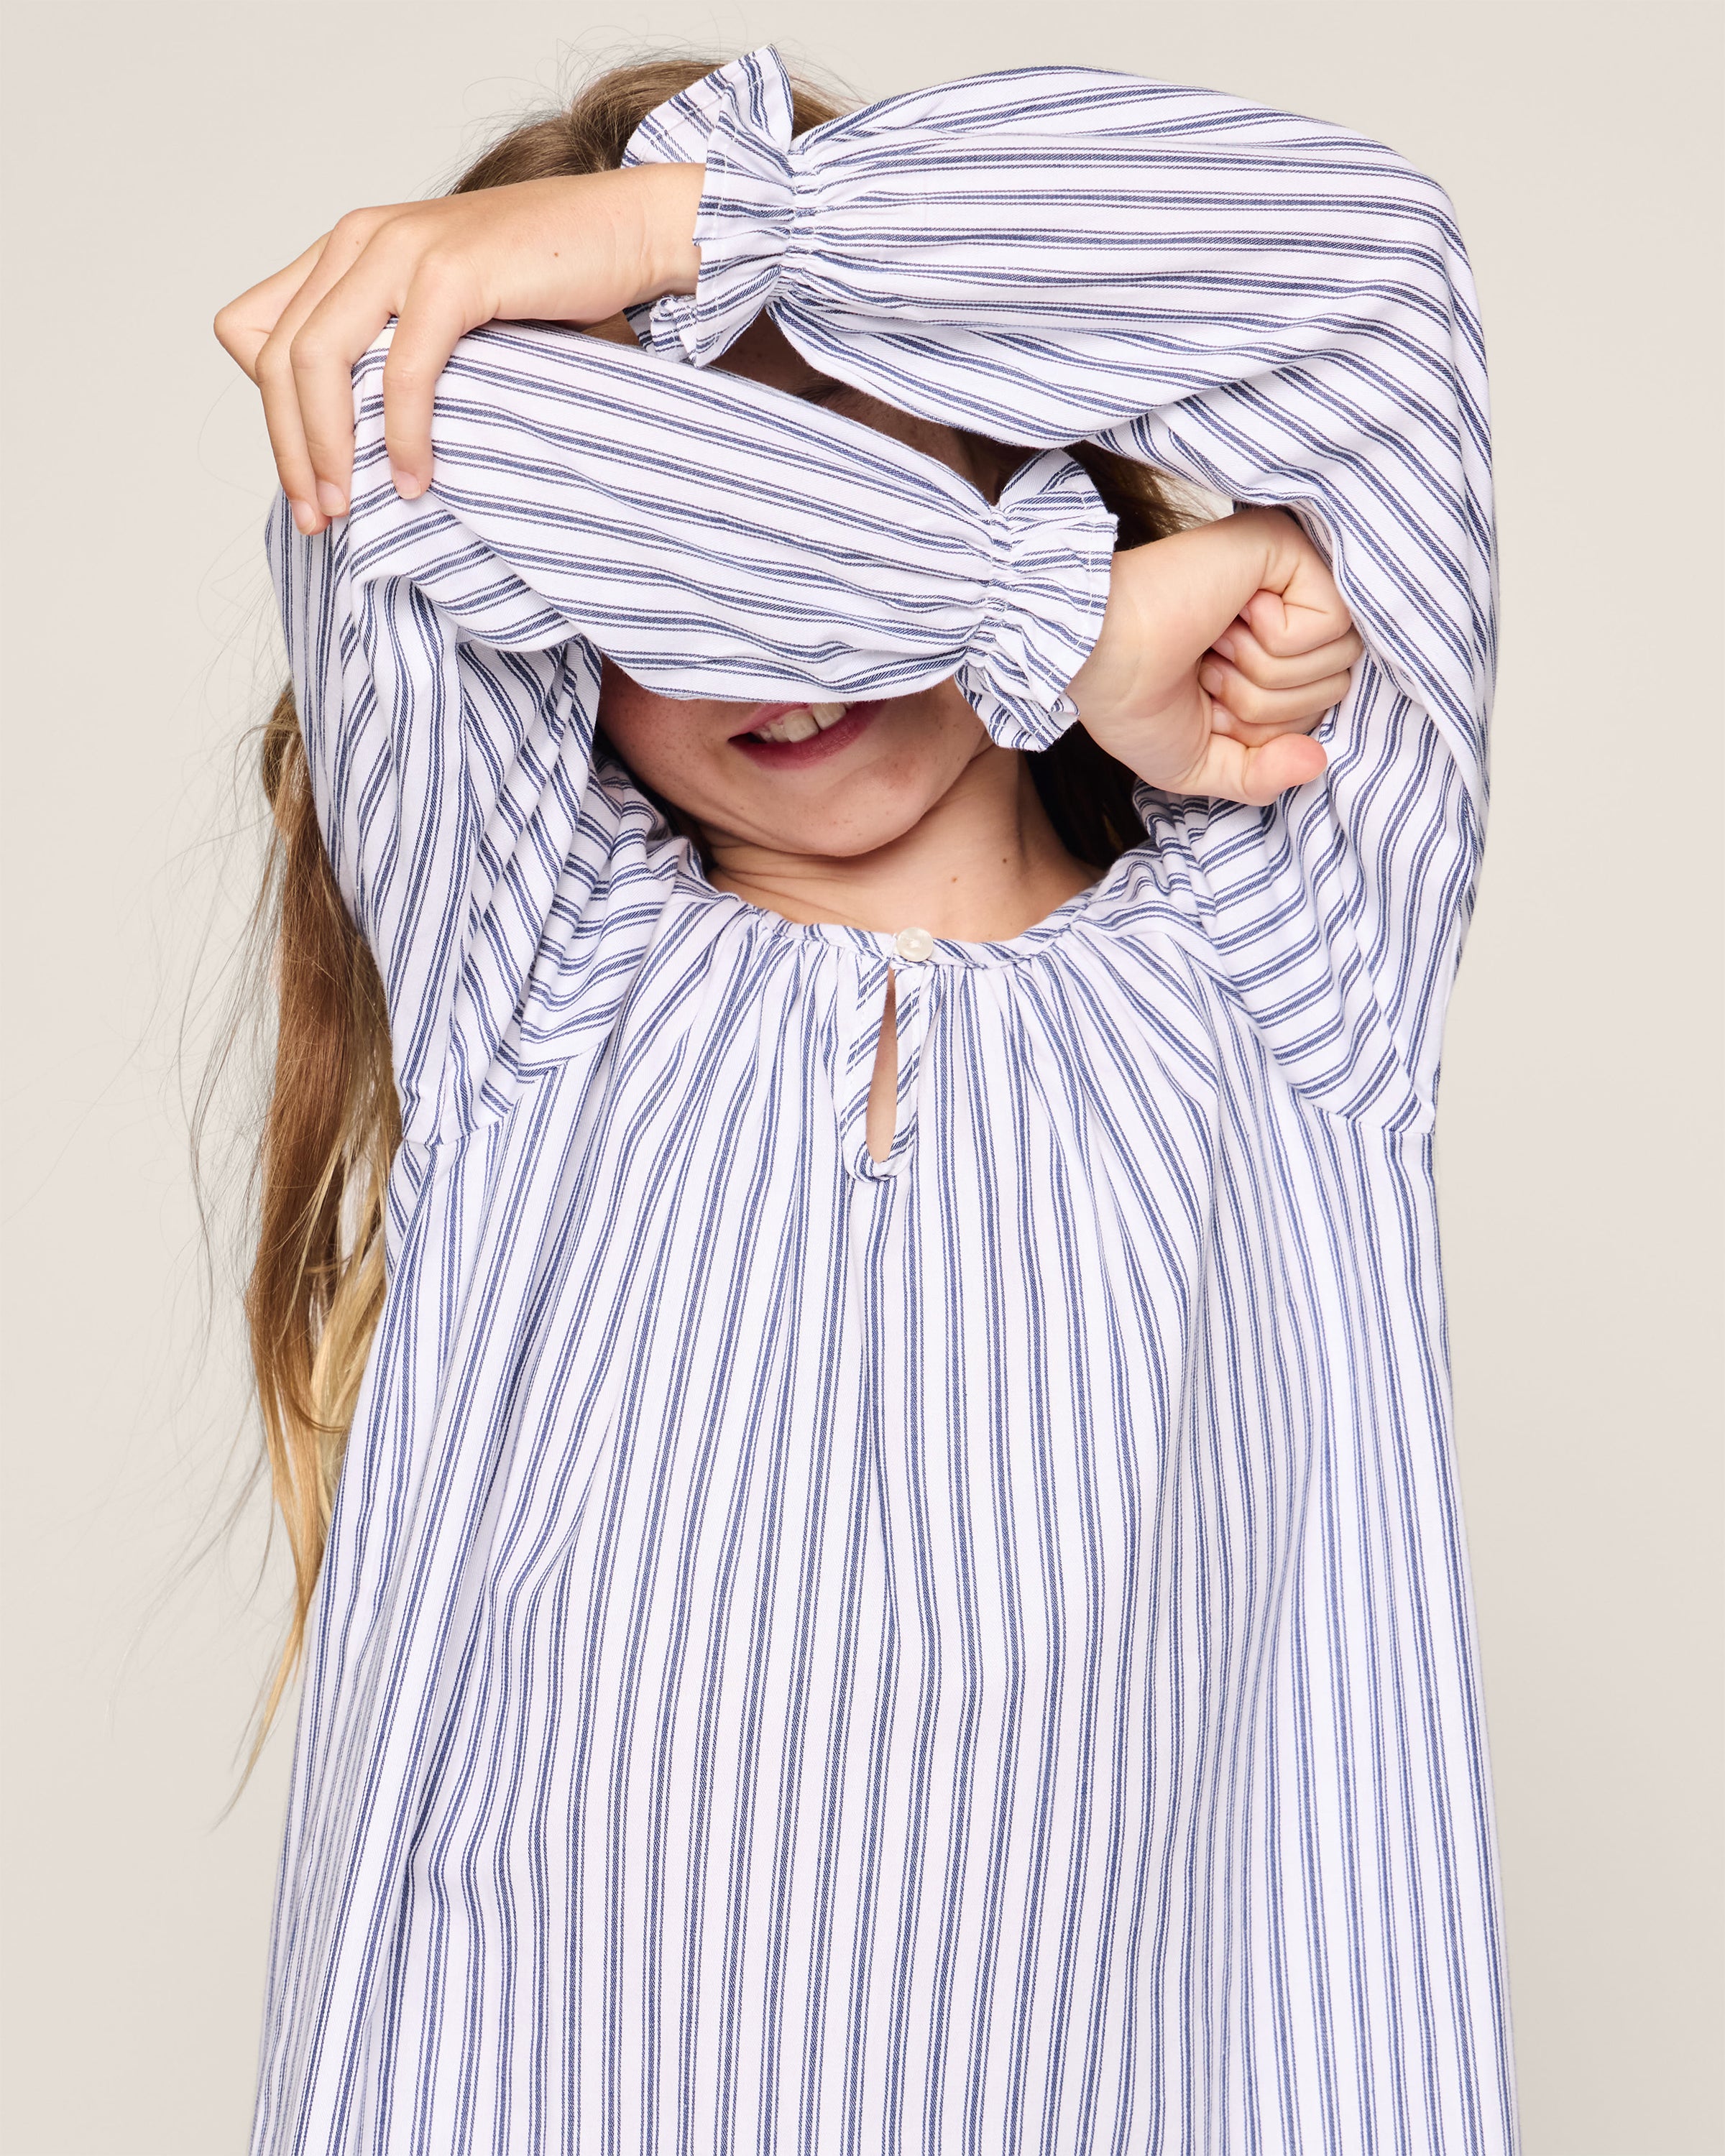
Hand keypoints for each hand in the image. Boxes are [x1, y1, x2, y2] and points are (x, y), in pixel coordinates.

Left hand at [213, 164, 704, 534]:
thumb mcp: (446, 315)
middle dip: (290, 450)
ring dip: (329, 449)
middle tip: (319, 517)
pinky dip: (401, 434)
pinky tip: (415, 479)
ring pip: (319, 360)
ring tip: (351, 508)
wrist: (627, 232)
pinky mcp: (450, 274)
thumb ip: (394, 350)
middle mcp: (361, 239)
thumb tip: (357, 439)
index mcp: (348, 248)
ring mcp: (401, 249)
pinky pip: (402, 370)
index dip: (268, 406)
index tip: (309, 471)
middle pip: (277, 357)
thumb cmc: (549, 286)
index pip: (252, 330)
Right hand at [1068, 508, 1362, 805]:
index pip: (1319, 710)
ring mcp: (1286, 575)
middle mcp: (1283, 608)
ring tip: (1213, 646)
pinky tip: (1230, 619)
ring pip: (1338, 658)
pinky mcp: (1287, 549)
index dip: (1265, 731)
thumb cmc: (1130, 703)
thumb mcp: (1202, 764)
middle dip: (1267, 707)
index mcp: (1265, 652)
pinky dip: (1278, 643)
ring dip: (1264, 676)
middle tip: (1208, 671)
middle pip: (1335, 687)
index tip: (1205, 700)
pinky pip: (1333, 622)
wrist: (1096, 660)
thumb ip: (1263, 775)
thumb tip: (1317, 761)